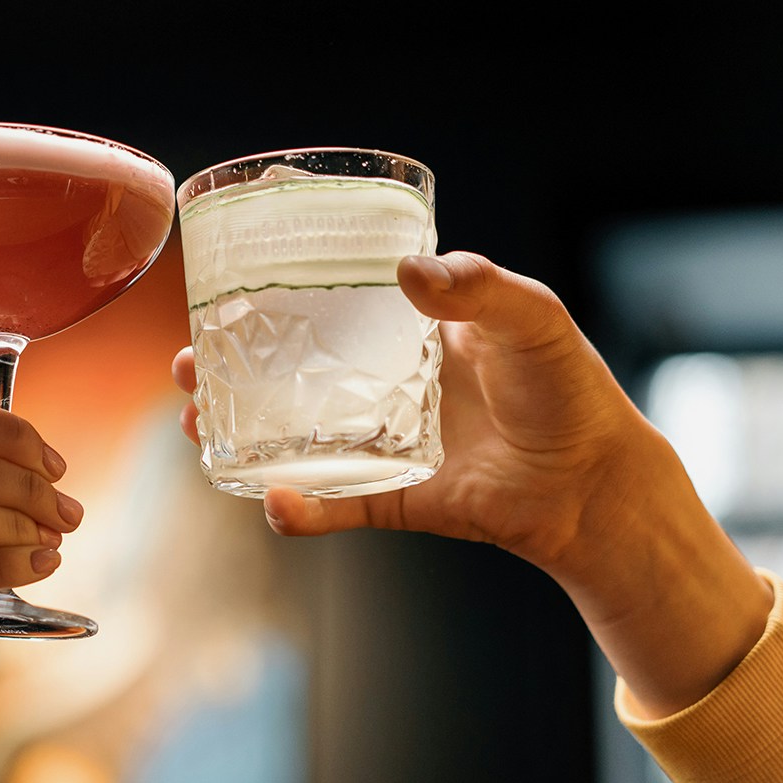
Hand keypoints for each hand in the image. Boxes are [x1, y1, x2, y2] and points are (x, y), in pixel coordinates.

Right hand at [173, 251, 770, 715]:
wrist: (599, 482)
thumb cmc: (570, 388)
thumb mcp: (532, 316)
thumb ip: (478, 286)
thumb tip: (408, 270)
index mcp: (406, 332)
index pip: (323, 307)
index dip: (267, 299)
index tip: (220, 290)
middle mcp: (383, 385)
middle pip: (285, 374)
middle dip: (225, 371)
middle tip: (183, 364)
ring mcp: (384, 443)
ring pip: (293, 440)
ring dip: (238, 437)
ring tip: (194, 427)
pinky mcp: (397, 499)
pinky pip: (338, 506)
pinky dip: (303, 511)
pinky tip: (274, 504)